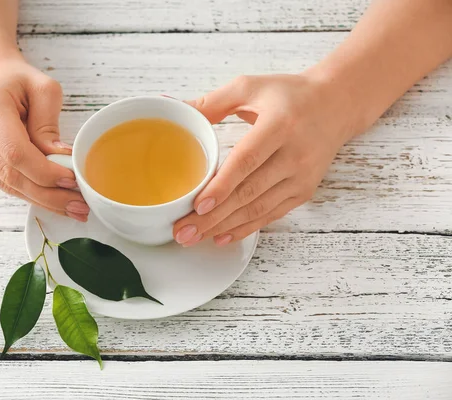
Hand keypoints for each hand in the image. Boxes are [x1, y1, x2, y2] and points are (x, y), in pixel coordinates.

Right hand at [0, 56, 89, 221]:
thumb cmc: (15, 81)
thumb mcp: (43, 89)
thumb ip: (49, 124)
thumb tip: (60, 159)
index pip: (15, 151)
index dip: (44, 172)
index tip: (72, 180)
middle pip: (10, 175)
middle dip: (48, 194)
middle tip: (80, 206)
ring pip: (7, 186)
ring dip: (42, 199)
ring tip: (72, 206)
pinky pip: (2, 185)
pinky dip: (29, 194)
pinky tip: (51, 197)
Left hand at [173, 74, 356, 245]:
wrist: (336, 105)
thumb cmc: (289, 94)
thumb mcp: (250, 87)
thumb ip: (212, 102)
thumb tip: (175, 108)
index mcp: (280, 125)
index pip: (248, 160)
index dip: (222, 185)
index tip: (198, 205)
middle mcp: (295, 154)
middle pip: (249, 192)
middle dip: (214, 217)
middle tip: (183, 231)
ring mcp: (302, 176)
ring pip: (258, 208)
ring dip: (224, 227)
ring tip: (193, 237)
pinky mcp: (304, 191)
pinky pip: (271, 214)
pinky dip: (245, 227)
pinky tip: (221, 236)